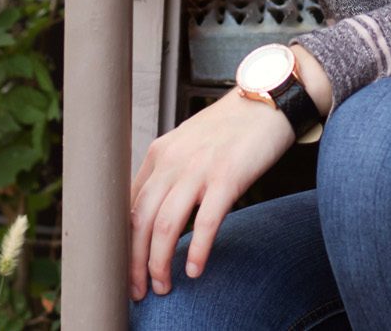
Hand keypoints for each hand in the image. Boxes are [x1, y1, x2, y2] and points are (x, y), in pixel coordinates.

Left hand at [129, 89, 295, 300]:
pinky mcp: (227, 177)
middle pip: (140, 221)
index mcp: (159, 153)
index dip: (123, 243)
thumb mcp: (188, 144)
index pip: (128, 206)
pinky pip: (205, 222)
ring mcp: (199, 168)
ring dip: (160, 263)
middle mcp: (172, 160)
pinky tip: (195, 270)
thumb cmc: (231, 127)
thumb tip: (155, 213)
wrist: (267, 99)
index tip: (125, 268)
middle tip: (138, 291)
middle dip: (134, 263)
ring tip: (164, 286)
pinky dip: (197, 250)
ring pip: (166, 226)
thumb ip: (169, 172)